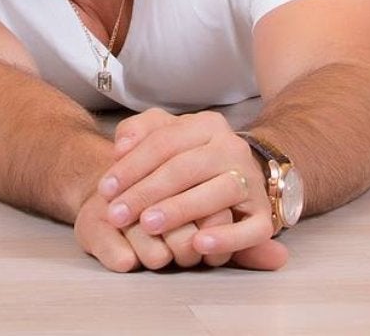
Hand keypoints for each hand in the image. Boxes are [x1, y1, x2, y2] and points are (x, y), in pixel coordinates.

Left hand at [98, 109, 288, 270]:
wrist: (247, 174)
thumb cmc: (192, 158)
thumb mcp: (167, 133)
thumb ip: (139, 131)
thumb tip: (120, 146)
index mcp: (207, 126)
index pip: (164, 142)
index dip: (131, 166)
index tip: (104, 189)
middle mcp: (232, 149)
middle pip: (185, 167)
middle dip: (146, 191)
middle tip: (117, 214)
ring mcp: (251, 181)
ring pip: (217, 193)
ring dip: (180, 210)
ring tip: (148, 225)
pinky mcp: (264, 215)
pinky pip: (251, 229)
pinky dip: (226, 237)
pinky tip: (198, 243)